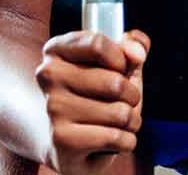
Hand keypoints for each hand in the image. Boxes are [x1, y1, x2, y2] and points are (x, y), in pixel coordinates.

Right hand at [37, 29, 149, 174]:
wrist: (59, 139)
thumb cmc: (93, 95)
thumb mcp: (114, 64)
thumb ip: (133, 46)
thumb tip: (138, 53)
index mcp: (57, 49)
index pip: (98, 45)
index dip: (121, 60)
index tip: (121, 69)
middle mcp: (49, 76)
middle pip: (115, 83)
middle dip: (132, 96)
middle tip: (123, 102)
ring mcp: (54, 108)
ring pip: (121, 113)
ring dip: (131, 121)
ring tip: (117, 122)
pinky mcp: (62, 140)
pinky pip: (117, 138)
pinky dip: (126, 141)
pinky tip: (112, 141)